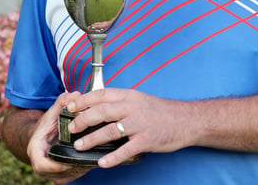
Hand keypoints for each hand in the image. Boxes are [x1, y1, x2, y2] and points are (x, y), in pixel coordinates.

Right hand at [26, 91, 93, 183]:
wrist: (42, 138)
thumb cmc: (46, 127)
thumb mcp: (52, 113)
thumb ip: (62, 103)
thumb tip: (75, 95)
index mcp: (36, 152)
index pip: (42, 165)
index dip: (56, 164)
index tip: (71, 158)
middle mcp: (42, 166)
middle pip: (60, 172)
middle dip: (76, 163)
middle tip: (90, 154)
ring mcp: (52, 174)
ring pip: (69, 174)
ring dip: (82, 166)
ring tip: (94, 154)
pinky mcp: (62, 177)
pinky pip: (74, 175)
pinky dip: (83, 167)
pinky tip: (93, 157)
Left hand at [66, 88, 188, 167]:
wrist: (187, 120)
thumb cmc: (161, 111)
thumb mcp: (139, 100)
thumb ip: (121, 103)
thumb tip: (98, 107)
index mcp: (129, 96)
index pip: (101, 94)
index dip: (83, 100)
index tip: (70, 105)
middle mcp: (132, 108)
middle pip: (101, 111)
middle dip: (83, 120)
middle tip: (71, 128)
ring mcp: (139, 124)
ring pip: (110, 131)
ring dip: (92, 139)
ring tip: (79, 146)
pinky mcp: (146, 140)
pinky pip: (125, 150)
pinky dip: (112, 157)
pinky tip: (102, 163)